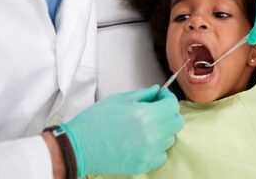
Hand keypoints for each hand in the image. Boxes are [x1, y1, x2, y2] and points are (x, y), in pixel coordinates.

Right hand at [61, 85, 183, 175]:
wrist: (78, 146)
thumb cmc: (94, 121)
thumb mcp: (118, 100)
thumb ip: (142, 95)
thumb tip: (156, 91)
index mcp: (145, 115)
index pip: (172, 105)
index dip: (168, 97)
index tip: (162, 96)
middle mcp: (151, 134)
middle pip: (177, 122)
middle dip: (169, 113)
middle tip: (157, 110)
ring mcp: (149, 152)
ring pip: (169, 139)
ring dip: (162, 130)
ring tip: (145, 127)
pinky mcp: (144, 165)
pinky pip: (161, 155)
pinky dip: (156, 148)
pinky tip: (143, 142)